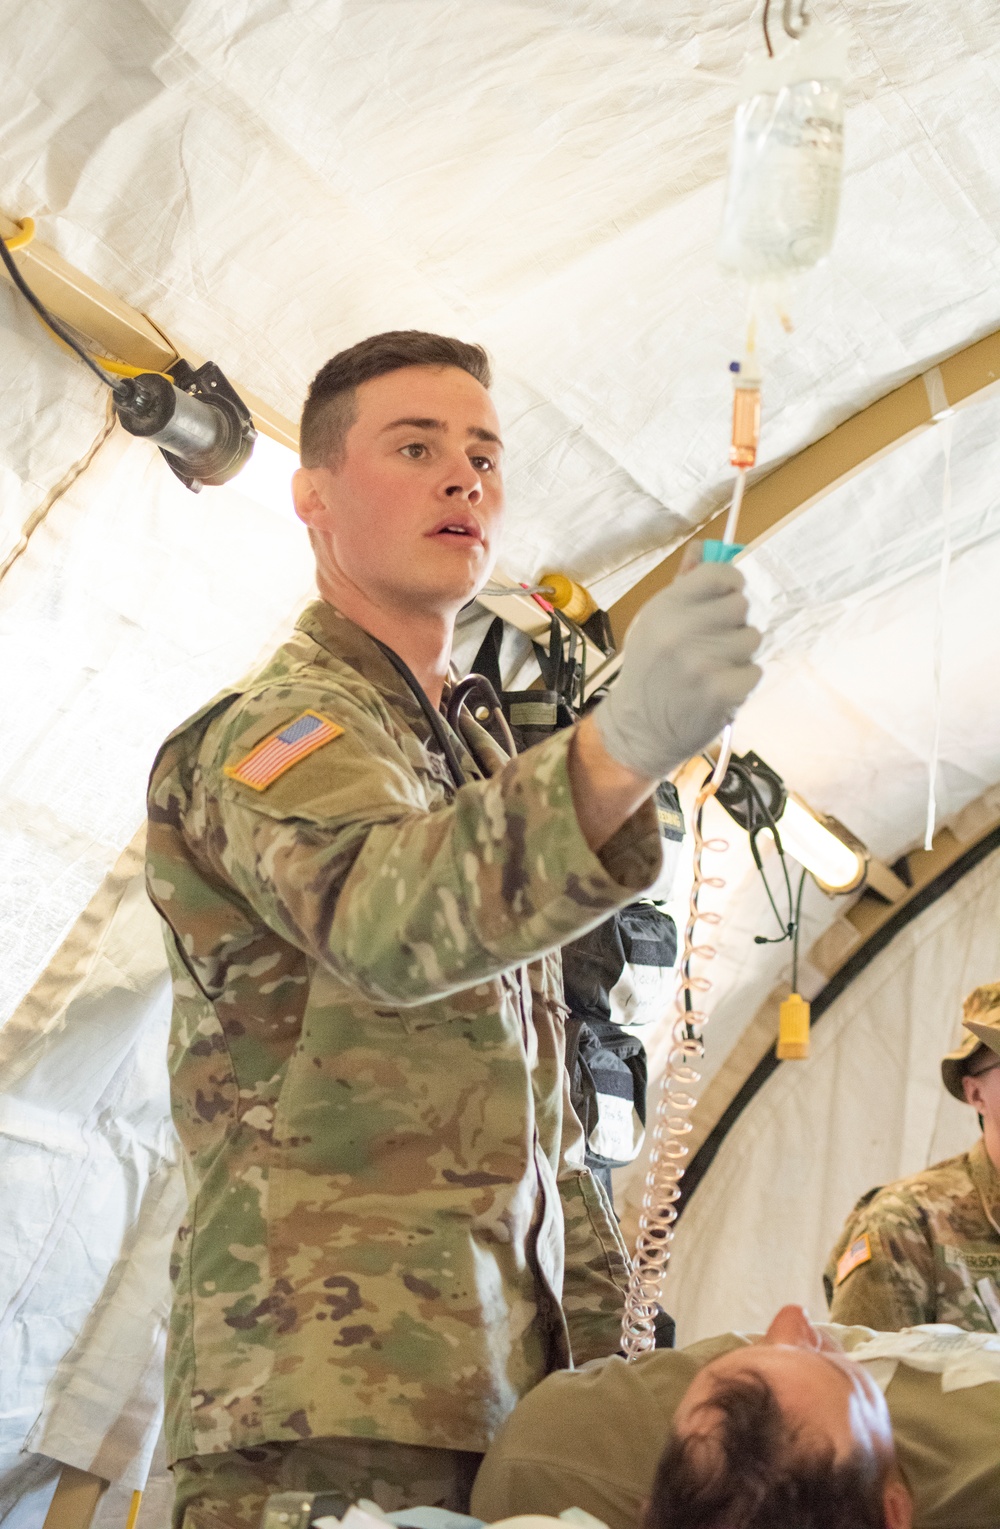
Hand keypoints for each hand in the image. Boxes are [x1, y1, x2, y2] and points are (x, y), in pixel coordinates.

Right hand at [592, 561, 761, 780]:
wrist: (639, 730)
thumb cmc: (650, 672)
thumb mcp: (654, 623)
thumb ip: (682, 585)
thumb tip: (704, 546)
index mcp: (665, 607)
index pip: (721, 574)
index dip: (731, 584)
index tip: (726, 597)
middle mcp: (681, 630)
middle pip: (741, 606)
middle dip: (733, 624)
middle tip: (712, 644)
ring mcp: (701, 662)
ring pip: (751, 639)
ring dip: (739, 654)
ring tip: (713, 669)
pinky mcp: (720, 692)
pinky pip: (754, 671)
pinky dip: (742, 682)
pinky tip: (719, 690)